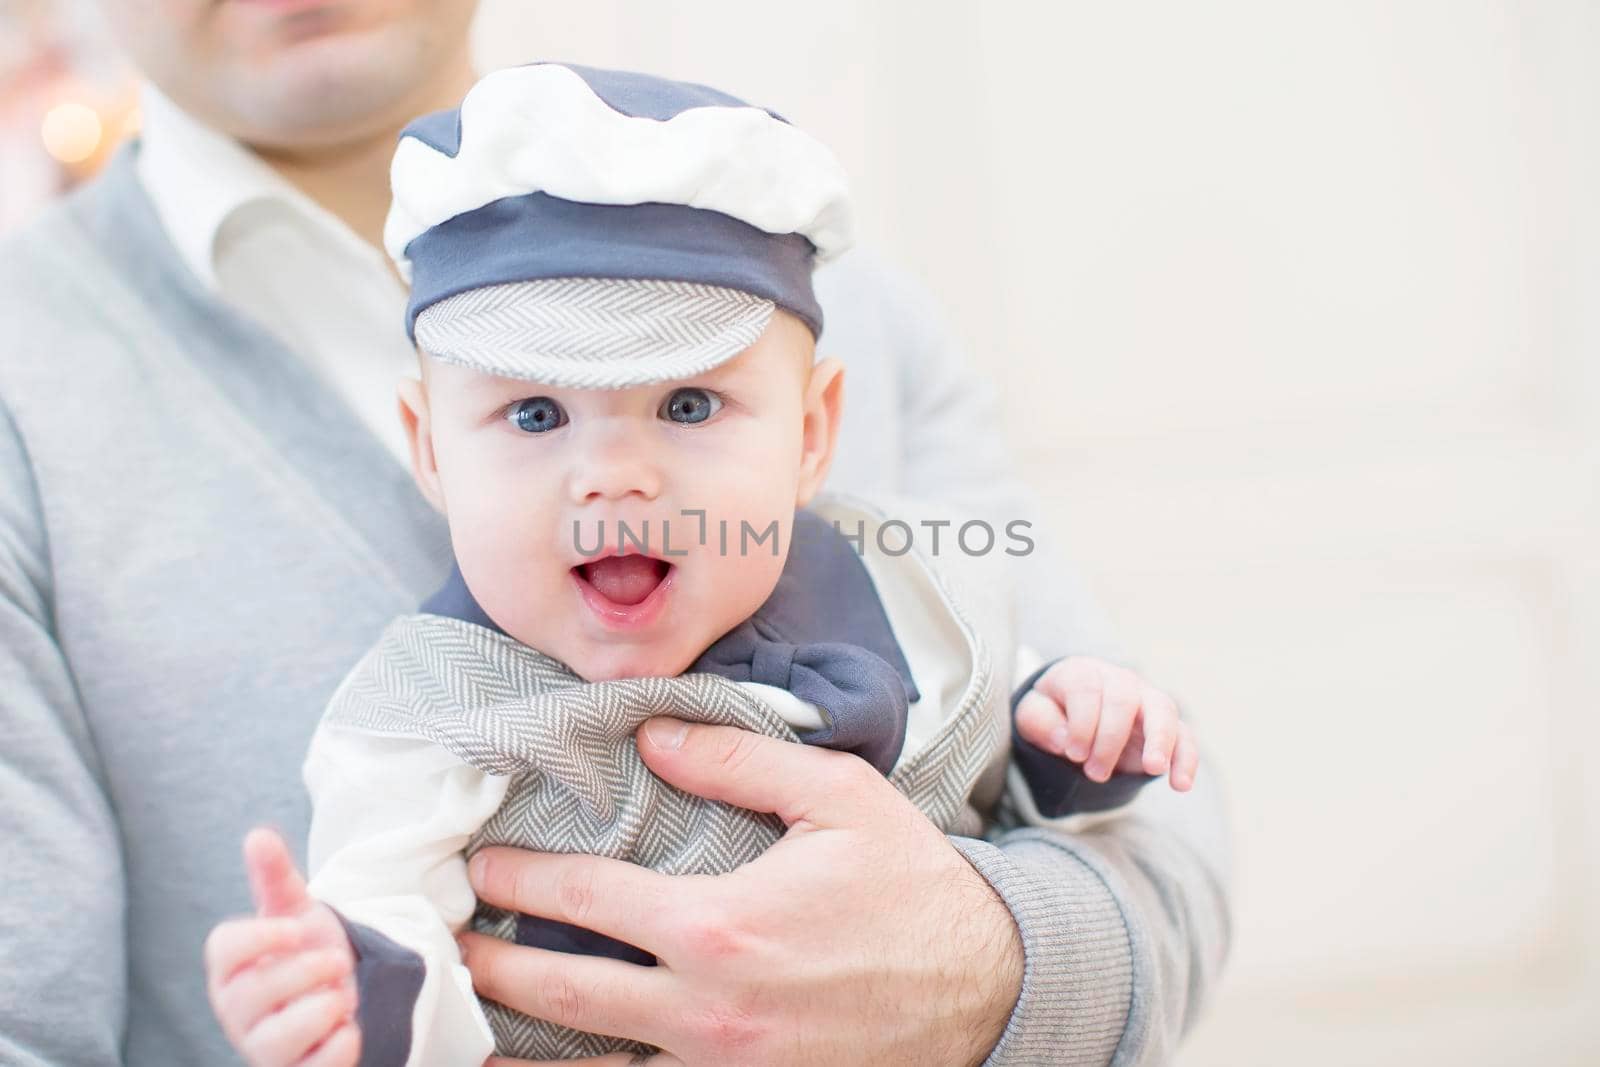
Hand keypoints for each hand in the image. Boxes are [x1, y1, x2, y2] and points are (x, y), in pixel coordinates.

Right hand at [204, 827, 360, 1066]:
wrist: (343, 992)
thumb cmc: (307, 951)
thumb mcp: (297, 911)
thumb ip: (276, 876)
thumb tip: (258, 836)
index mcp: (232, 967)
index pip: (224, 949)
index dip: (261, 936)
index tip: (298, 928)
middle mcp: (238, 1011)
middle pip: (251, 994)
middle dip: (305, 972)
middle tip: (338, 962)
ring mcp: (263, 1048)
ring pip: (275, 1042)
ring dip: (322, 1011)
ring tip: (344, 996)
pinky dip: (337, 1049)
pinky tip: (351, 1031)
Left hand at [459, 717, 1023, 1066]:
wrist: (986, 987)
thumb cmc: (910, 885)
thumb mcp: (837, 798)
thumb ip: (737, 760)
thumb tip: (651, 734)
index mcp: (719, 926)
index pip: (585, 900)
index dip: (518, 882)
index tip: (478, 867)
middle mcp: (705, 1010)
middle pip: (562, 996)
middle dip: (491, 967)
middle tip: (446, 943)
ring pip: (592, 1066)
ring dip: (525, 1043)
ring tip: (473, 1018)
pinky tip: (565, 1062)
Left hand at [1014, 656, 1198, 788]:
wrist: (1073, 715)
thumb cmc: (1052, 714)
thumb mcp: (1032, 715)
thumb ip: (1040, 722)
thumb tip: (1065, 739)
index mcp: (1082, 672)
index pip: (1087, 690)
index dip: (1081, 724)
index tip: (1073, 754)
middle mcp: (1118, 680)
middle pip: (1124, 699)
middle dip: (1110, 739)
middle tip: (1094, 772)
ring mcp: (1146, 700)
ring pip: (1162, 710)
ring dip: (1160, 741)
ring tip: (1153, 769)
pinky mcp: (1165, 726)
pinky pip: (1184, 736)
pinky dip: (1186, 759)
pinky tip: (1181, 784)